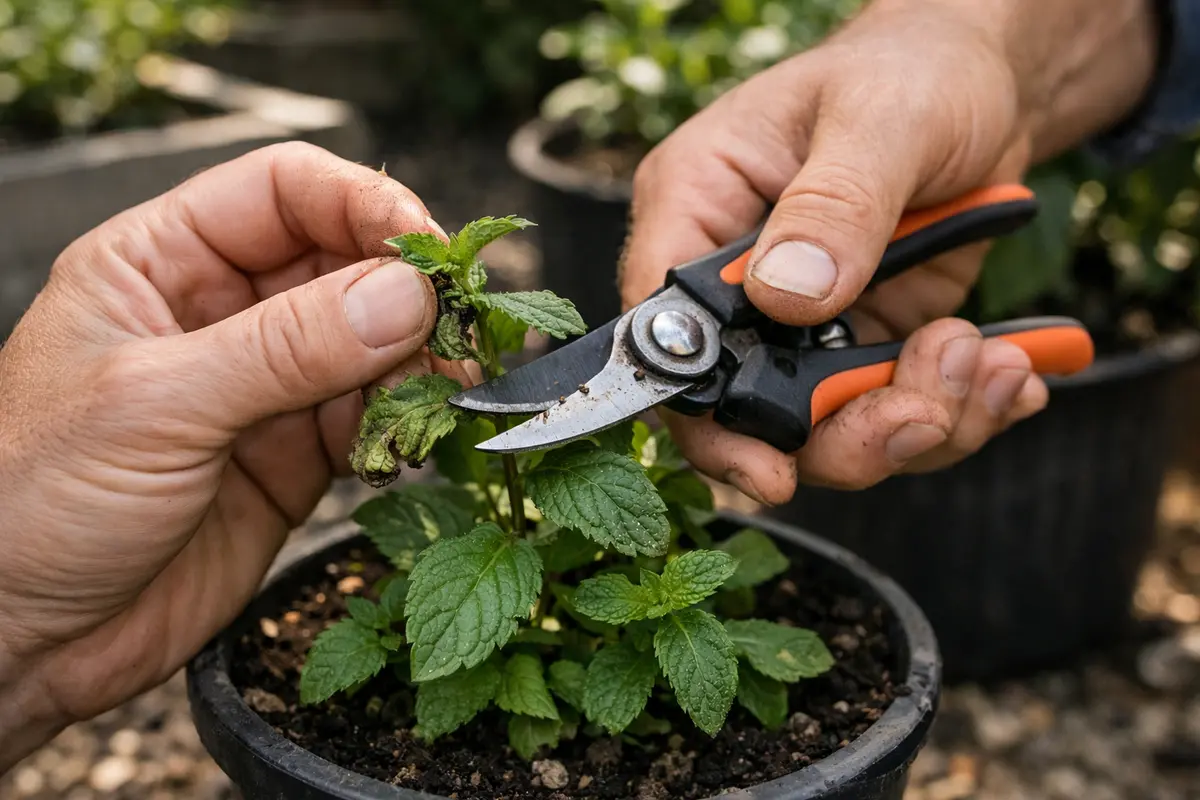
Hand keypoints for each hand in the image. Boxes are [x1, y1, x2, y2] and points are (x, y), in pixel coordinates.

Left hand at [0, 143, 458, 767]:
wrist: (16, 641)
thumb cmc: (29, 501)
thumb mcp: (157, 405)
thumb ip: (287, 348)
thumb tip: (405, 295)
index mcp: (160, 264)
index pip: (284, 192)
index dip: (364, 206)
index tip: (429, 248)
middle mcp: (219, 315)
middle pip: (342, 265)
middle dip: (405, 292)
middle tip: (457, 328)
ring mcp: (260, 390)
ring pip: (369, 346)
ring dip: (416, 365)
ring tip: (447, 392)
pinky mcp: (292, 459)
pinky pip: (370, 422)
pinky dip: (403, 427)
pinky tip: (410, 443)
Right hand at [620, 0, 1155, 502]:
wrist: (984, 82)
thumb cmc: (913, 70)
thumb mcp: (881, 118)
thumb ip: (834, 204)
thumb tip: (788, 297)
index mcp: (697, 209)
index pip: (664, 333)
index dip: (702, 416)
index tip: (771, 471)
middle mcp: (736, 282)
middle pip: (749, 410)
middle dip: (847, 432)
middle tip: (929, 410)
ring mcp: (801, 323)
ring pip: (830, 431)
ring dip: (920, 421)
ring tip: (990, 364)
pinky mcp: (864, 342)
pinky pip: (895, 413)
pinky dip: (959, 412)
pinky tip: (1006, 374)